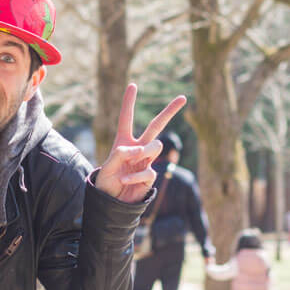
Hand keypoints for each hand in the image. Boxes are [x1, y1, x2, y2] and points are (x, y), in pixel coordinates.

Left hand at [95, 83, 185, 202]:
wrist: (112, 204)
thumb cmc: (106, 182)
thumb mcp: (107, 166)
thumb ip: (122, 154)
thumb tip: (141, 150)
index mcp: (123, 141)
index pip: (126, 119)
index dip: (128, 102)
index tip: (133, 85)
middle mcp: (137, 148)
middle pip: (156, 126)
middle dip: (169, 111)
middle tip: (183, 98)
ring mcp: (146, 161)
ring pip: (156, 145)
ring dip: (145, 151)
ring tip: (134, 159)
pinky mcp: (150, 175)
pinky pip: (148, 170)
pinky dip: (135, 175)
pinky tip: (125, 180)